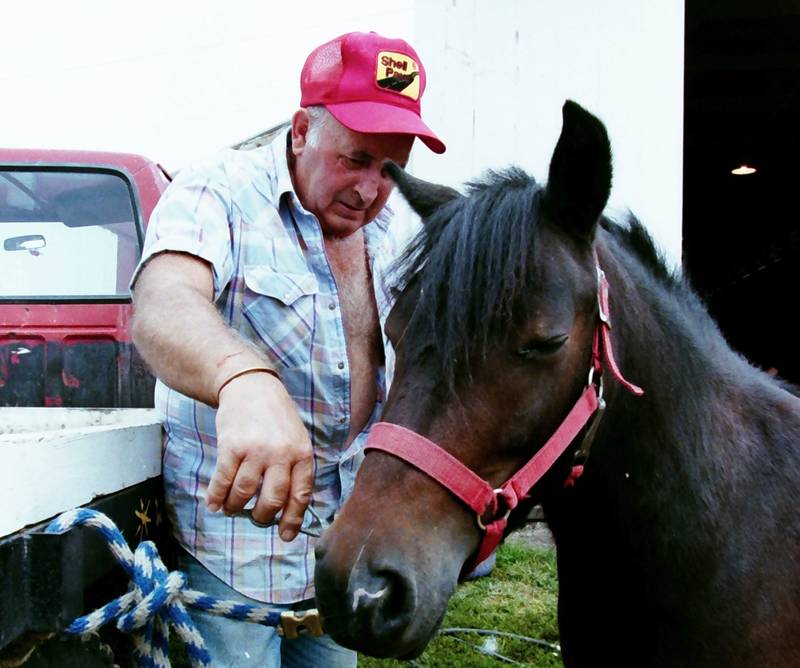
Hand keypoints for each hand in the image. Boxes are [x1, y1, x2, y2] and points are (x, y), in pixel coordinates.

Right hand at [207, 371, 312, 540]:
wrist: (251, 386)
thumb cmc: (276, 418)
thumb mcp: (297, 439)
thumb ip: (295, 469)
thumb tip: (289, 509)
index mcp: (302, 454)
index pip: (301, 495)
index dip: (293, 520)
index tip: (286, 536)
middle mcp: (281, 454)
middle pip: (273, 500)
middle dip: (263, 518)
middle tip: (256, 518)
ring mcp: (255, 450)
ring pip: (244, 494)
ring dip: (235, 508)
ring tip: (232, 509)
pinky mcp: (231, 446)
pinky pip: (223, 481)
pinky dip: (216, 497)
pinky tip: (214, 504)